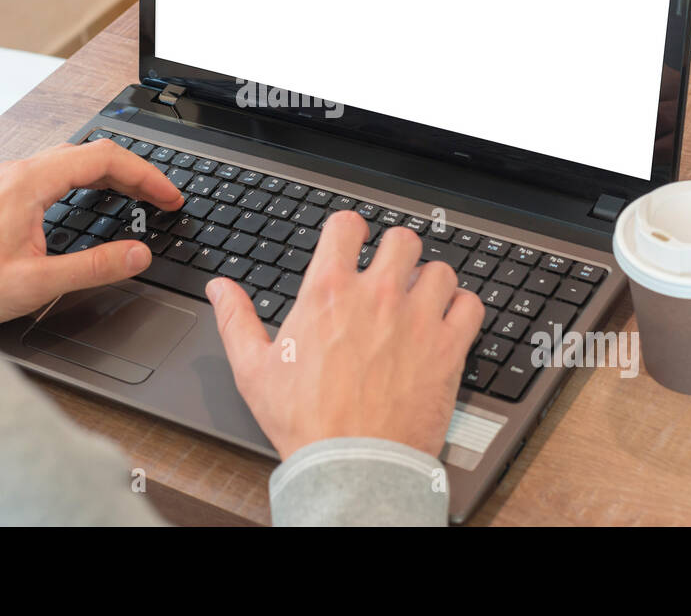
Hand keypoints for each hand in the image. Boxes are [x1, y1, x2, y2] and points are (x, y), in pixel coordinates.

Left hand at [0, 139, 184, 325]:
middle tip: (162, 199)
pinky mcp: (1, 191)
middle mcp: (18, 171)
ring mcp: (7, 178)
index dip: (146, 175)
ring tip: (138, 197)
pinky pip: (54, 170)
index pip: (104, 158)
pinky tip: (94, 197)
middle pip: (91, 154)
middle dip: (134, 172)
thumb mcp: (37, 283)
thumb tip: (138, 254)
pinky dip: (86, 179)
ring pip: (72, 160)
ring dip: (110, 173)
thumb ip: (94, 267)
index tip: (169, 197)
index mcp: (30, 183)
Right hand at [205, 210, 482, 458]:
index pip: (346, 225)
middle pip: (402, 239)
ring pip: (440, 269)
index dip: (349, 230)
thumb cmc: (304, 421)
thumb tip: (220, 288)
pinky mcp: (448, 347)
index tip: (352, 242)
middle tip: (391, 272)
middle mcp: (376, 295)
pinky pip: (471, 305)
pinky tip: (448, 321)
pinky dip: (462, 308)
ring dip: (430, 280)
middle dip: (396, 251)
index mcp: (329, 292)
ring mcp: (417, 318)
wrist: (351, 465)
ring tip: (420, 300)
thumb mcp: (253, 368)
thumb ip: (236, 319)